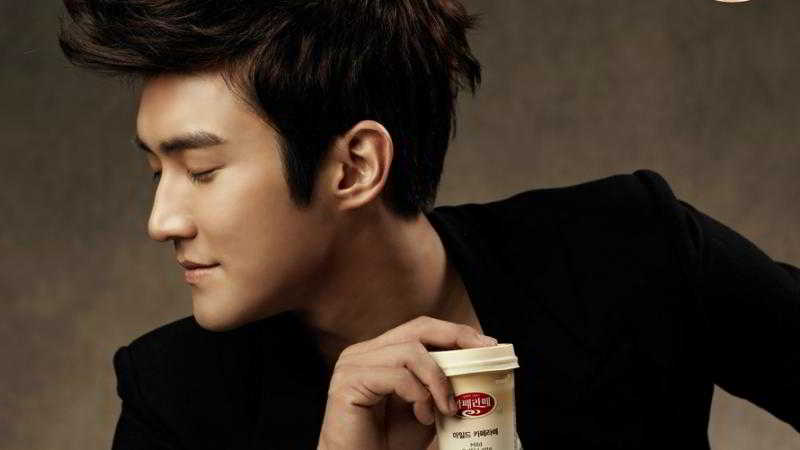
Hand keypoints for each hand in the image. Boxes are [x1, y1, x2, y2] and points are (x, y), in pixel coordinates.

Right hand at [317, 315, 497, 449]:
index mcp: (379, 353)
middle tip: (482, 357)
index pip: (421, 329)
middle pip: (417, 329)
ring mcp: (352, 365)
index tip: (488, 344)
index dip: (455, 332)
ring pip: (411, 351)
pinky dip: (419, 394)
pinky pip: (397, 375)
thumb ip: (441, 386)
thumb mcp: (426, 409)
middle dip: (456, 339)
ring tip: (447, 410)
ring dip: (438, 380)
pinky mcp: (348, 382)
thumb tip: (480, 369)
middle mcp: (363, 352)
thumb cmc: (389, 443)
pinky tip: (424, 416)